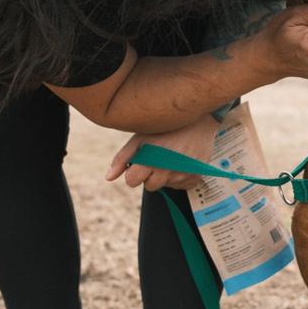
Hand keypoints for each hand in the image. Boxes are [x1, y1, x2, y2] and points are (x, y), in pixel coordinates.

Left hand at [105, 114, 219, 191]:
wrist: (199, 122)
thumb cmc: (165, 129)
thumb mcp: (140, 138)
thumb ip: (122, 158)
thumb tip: (109, 178)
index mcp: (150, 161)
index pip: (132, 181)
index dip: (133, 172)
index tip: (140, 163)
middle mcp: (167, 171)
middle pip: (149, 186)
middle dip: (150, 175)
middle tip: (158, 158)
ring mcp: (182, 176)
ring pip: (165, 186)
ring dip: (165, 175)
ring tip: (171, 156)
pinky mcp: (195, 179)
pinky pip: (180, 185)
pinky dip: (179, 176)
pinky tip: (182, 161)